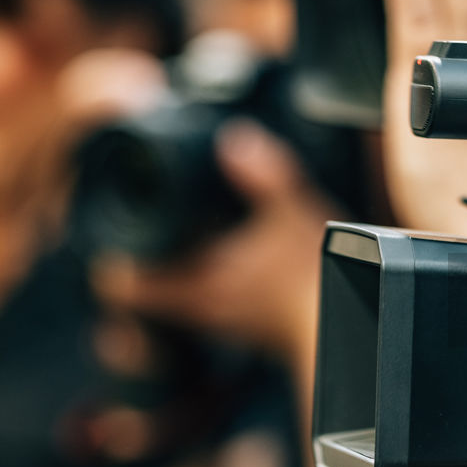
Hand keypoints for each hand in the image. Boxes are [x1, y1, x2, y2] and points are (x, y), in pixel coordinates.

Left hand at [92, 121, 338, 367]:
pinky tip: (229, 254)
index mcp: (196, 285)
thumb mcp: (293, 212)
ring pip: (176, 297)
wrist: (353, 327)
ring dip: (175, 269)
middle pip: (144, 292)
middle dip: (143, 258)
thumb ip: (264, 174)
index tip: (122, 229)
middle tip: (153, 221)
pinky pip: (207, 301)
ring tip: (190, 233)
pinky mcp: (248, 324)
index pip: (122, 285)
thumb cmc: (316, 278)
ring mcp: (225, 321)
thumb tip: (235, 139)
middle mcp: (203, 309)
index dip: (112, 258)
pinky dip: (205, 279)